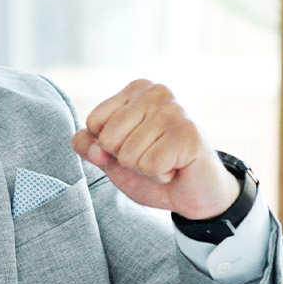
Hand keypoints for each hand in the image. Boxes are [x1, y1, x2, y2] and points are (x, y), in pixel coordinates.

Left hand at [72, 80, 238, 218]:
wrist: (192, 193)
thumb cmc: (152, 168)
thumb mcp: (112, 158)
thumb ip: (90, 146)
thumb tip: (91, 145)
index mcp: (135, 90)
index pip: (94, 122)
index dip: (108, 147)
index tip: (134, 147)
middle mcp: (156, 92)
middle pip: (109, 138)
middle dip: (126, 160)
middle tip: (152, 157)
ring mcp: (174, 110)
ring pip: (129, 154)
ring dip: (144, 169)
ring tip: (166, 162)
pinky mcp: (188, 133)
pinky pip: (149, 165)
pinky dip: (160, 175)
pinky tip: (176, 167)